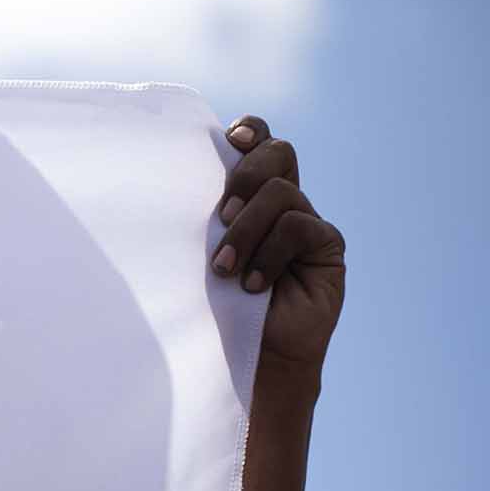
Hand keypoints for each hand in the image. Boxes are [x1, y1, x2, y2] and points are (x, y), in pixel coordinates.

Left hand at [211, 117, 346, 371]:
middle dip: (246, 174)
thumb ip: (196, 219)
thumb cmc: (209, 306)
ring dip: (247, 229)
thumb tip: (164, 184)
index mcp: (248, 194)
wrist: (244, 358)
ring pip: (282, 192)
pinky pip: (300, 228)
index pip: (258, 143)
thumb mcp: (195, 256)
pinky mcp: (326, 248)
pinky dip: (270, 253)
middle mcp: (281, 202)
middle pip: (278, 154)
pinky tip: (252, 284)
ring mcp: (307, 222)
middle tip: (221, 215)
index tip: (231, 139)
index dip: (250, 132)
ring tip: (223, 269)